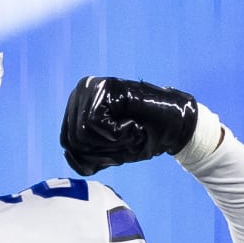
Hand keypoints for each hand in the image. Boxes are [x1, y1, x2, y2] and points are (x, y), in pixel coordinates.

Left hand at [59, 77, 198, 174]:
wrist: (176, 126)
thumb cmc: (144, 137)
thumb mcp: (109, 152)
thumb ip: (86, 155)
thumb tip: (67, 153)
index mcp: (78, 107)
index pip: (66, 141)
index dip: (93, 155)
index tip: (117, 147)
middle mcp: (80, 92)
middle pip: (72, 139)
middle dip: (102, 150)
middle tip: (127, 138)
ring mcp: (90, 87)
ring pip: (81, 133)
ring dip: (111, 142)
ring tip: (130, 130)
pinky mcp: (103, 87)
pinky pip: (93, 123)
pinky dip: (115, 133)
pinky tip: (131, 124)